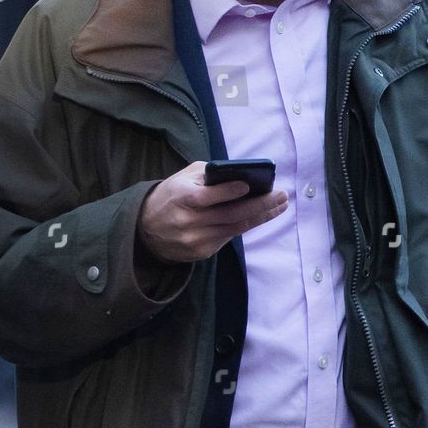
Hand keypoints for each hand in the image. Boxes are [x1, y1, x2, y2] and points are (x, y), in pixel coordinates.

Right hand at [137, 161, 288, 263]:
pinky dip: (246, 225)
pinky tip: (261, 215)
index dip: (228, 191)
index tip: (249, 185)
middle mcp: (188, 221)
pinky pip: (228, 237)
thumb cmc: (171, 196)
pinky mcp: (201, 252)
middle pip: (230, 214)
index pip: (206, 196)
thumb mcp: (181, 178)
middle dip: (260, 205)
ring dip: (261, 216)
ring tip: (280, 205)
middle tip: (282, 195)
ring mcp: (195, 239)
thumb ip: (208, 175)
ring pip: (235, 228)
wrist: (146, 230)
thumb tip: (240, 176)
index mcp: (180, 197)